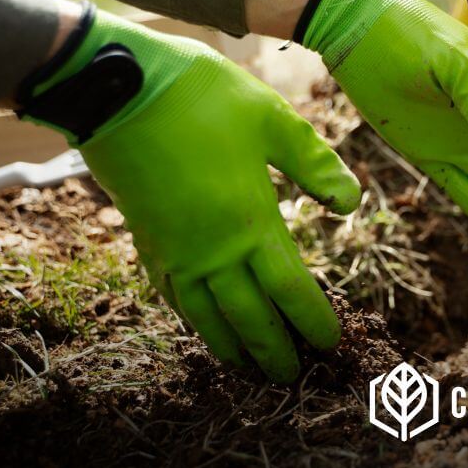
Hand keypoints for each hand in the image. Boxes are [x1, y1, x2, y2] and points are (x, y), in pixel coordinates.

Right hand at [20, 7, 359, 381]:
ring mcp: (174, 252)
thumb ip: (317, 166)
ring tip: (249, 369)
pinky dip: (193, 321)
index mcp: (251, 223)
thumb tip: (351, 205)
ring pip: (206, 318)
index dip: (312, 321)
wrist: (116, 90)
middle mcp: (211, 251)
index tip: (330, 343)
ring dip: (232, 347)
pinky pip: (173, 298)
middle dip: (274, 351)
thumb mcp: (274, 121)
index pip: (291, 291)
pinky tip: (202, 326)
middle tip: (293, 376)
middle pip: (250, 319)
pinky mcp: (147, 242)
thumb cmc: (203, 99)